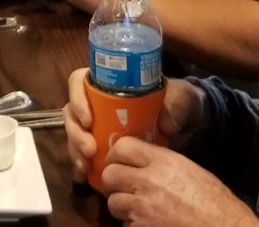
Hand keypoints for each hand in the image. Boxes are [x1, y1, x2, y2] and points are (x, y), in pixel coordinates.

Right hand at [64, 72, 209, 181]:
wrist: (186, 123)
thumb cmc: (177, 102)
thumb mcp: (180, 97)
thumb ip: (175, 106)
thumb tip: (165, 125)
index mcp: (109, 83)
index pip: (79, 82)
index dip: (77, 99)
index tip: (88, 119)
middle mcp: (97, 103)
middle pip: (72, 113)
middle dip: (76, 133)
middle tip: (90, 150)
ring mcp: (97, 126)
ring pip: (74, 134)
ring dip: (75, 150)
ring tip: (86, 166)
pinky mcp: (102, 146)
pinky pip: (83, 154)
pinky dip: (81, 166)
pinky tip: (85, 177)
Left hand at [102, 135, 257, 226]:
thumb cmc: (215, 203)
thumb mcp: (190, 170)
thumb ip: (162, 162)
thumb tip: (140, 160)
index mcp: (163, 161)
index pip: (122, 146)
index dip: (116, 155)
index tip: (119, 162)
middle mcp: (148, 181)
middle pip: (110, 174)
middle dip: (113, 182)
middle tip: (122, 188)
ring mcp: (142, 208)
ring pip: (113, 203)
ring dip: (122, 207)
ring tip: (139, 209)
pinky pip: (125, 224)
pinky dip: (133, 225)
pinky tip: (149, 223)